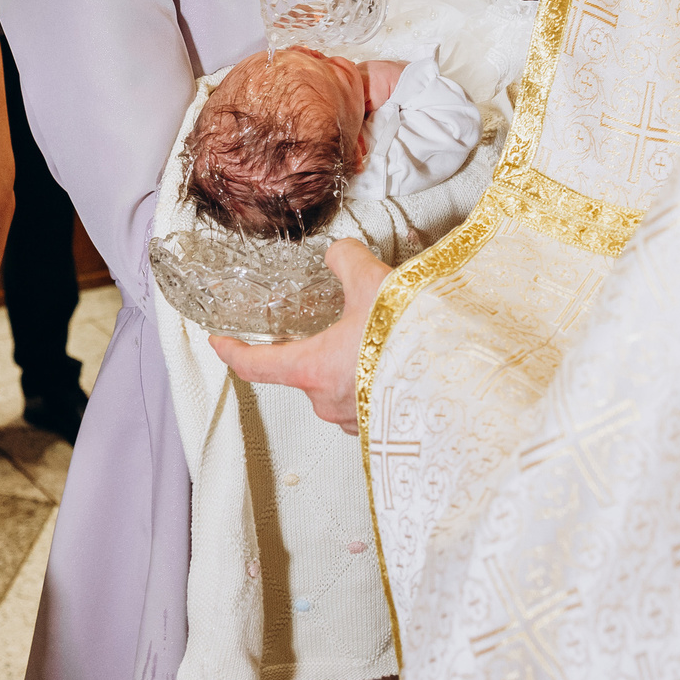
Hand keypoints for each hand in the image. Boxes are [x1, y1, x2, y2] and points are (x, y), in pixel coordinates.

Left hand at [210, 239, 391, 431]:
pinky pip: (366, 401)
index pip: (253, 366)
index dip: (230, 351)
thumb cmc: (410, 340)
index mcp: (311, 369)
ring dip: (347, 366)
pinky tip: (395, 362)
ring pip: (336, 388)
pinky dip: (372, 382)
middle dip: (313, 348)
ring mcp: (356, 420)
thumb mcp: (372, 283)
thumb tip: (338, 252)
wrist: (460, 381)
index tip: (218, 342)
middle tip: (333, 325)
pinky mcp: (384, 427)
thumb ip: (346, 261)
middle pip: (301, 373)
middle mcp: (327, 402)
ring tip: (374, 341)